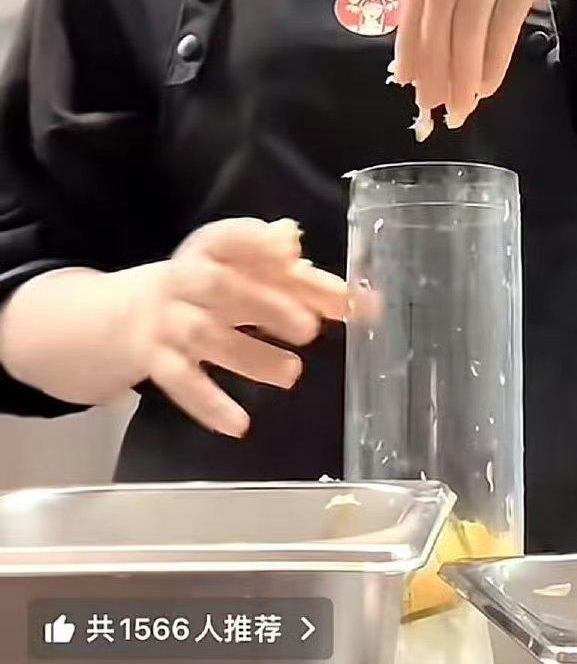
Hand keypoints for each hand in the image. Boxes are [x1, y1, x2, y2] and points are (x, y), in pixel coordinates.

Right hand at [126, 217, 350, 438]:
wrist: (132, 315)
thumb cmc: (212, 289)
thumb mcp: (248, 275)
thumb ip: (302, 283)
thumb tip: (357, 294)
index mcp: (210, 249)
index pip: (231, 238)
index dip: (257, 243)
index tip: (291, 252)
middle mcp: (185, 279)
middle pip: (221, 287)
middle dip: (266, 304)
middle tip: (309, 328)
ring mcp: (167, 321)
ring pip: (204, 336)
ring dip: (250, 355)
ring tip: (292, 374)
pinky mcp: (156, 360)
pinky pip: (180, 382)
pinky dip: (209, 403)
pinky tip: (239, 424)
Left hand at [392, 0, 576, 124]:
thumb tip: (418, 63)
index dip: (408, 36)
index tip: (405, 79)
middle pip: (440, 2)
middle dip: (433, 59)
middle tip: (432, 101)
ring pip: (471, 15)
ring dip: (463, 68)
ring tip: (462, 103)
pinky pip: (505, 21)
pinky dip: (493, 59)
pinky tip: (488, 85)